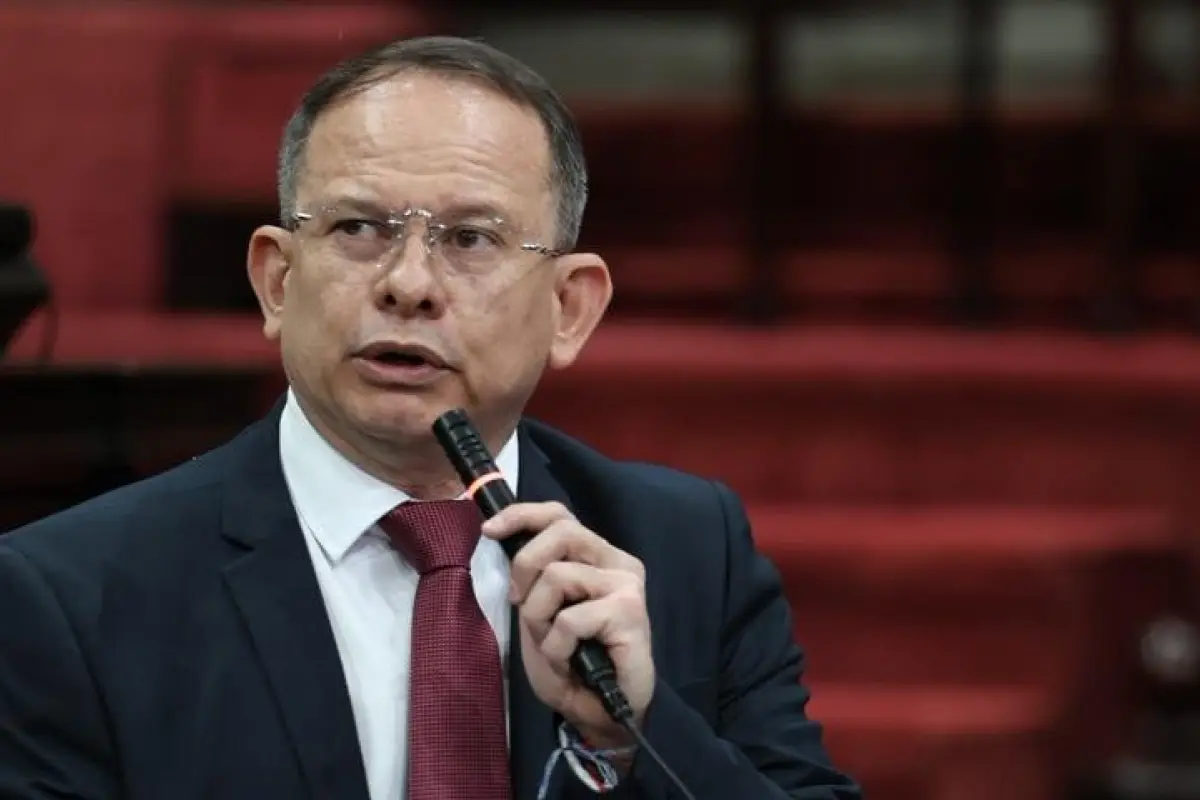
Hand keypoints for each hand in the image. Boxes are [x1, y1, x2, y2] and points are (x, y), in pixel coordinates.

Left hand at [481, 502, 653, 748]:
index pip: (559, 515)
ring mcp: (626, 585)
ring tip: (556, 646)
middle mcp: (618, 562)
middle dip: (525, 567)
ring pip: (557, 575)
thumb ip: (534, 576)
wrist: (603, 713)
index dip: (522, 515)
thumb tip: (503, 538)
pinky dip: (556, 647)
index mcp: (597, 556)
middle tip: (520, 603)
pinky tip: (571, 663)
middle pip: (561, 532)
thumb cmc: (572, 663)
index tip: (489, 531)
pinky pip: (569, 619)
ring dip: (539, 618)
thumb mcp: (539, 612)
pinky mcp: (630, 612)